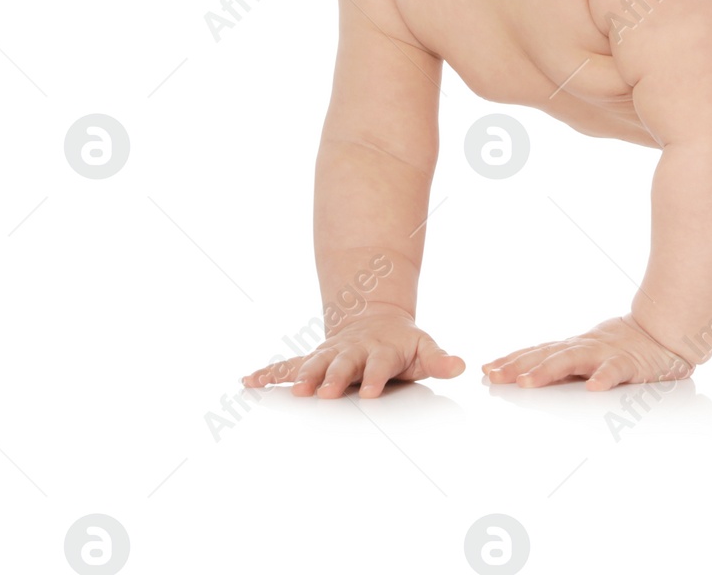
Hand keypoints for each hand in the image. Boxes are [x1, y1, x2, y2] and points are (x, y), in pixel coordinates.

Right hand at [241, 309, 464, 398]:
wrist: (374, 318)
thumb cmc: (401, 343)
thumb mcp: (424, 349)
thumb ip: (439, 360)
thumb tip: (461, 366)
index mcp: (381, 350)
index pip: (380, 365)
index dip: (376, 377)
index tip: (371, 392)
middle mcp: (352, 350)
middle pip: (342, 364)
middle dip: (333, 377)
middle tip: (325, 392)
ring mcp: (331, 353)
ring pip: (314, 363)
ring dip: (303, 377)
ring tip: (293, 390)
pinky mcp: (313, 359)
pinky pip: (289, 365)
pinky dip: (269, 372)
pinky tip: (249, 380)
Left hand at [481, 314, 694, 390]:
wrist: (665, 331)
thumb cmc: (625, 346)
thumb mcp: (589, 355)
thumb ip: (564, 364)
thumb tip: (525, 375)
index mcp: (574, 348)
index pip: (538, 352)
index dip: (512, 360)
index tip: (487, 370)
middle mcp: (584, 348)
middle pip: (546, 355)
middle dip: (518, 366)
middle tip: (494, 377)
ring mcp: (605, 353)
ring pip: (573, 361)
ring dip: (548, 370)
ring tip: (526, 382)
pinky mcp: (629, 363)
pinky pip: (616, 371)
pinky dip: (604, 377)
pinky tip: (593, 388)